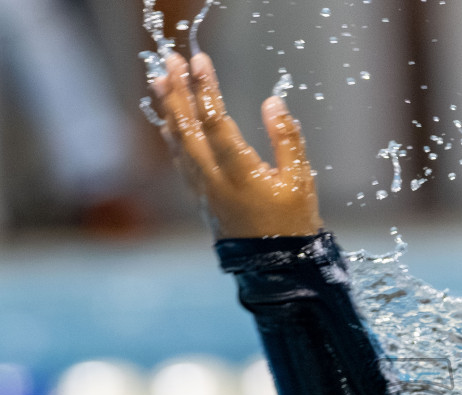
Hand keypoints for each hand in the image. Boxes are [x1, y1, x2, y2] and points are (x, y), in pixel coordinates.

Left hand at [153, 52, 323, 239]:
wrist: (277, 268)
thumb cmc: (293, 224)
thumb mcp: (301, 181)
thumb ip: (288, 139)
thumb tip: (273, 103)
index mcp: (240, 173)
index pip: (216, 122)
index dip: (206, 88)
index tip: (199, 60)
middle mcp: (215, 179)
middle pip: (189, 128)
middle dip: (178, 92)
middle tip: (169, 60)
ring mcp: (204, 190)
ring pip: (180, 143)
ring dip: (169, 110)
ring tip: (160, 80)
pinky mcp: (202, 198)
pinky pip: (181, 160)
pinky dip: (173, 136)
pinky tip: (168, 121)